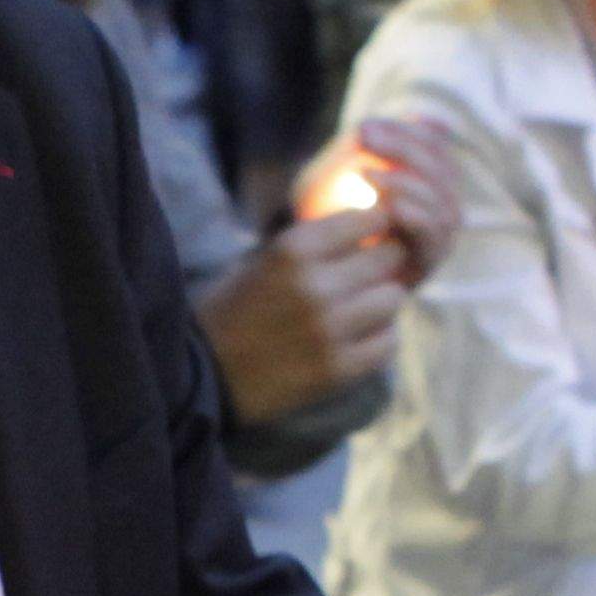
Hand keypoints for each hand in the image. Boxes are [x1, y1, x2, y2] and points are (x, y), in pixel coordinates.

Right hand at [198, 213, 406, 422]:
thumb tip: (369, 225)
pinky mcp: (337, 369)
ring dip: (381, 301)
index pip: (367, 219)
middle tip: (369, 273)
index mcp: (293, 249)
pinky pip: (387, 343)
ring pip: (392, 299)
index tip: (370, 234)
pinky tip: (359, 338)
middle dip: (382, 262)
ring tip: (362, 308)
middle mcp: (315, 285)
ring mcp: (330, 330)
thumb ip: (314, 243)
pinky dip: (379, 338)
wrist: (203, 377)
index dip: (374, 225)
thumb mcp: (264, 259)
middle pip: (388, 256)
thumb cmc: (232, 310)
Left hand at [337, 112, 465, 283]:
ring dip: (408, 184)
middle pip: (444, 172)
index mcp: (426, 179)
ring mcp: (436, 238)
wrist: (304, 266)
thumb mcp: (342, 170)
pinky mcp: (426, 266)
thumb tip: (428, 119)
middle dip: (405, 151)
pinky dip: (417, 217)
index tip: (363, 128)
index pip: (435, 148)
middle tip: (364, 142)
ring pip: (445, 204)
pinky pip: (435, 238)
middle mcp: (439, 208)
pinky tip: (390, 206)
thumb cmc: (323, 212)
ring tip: (367, 176)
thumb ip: (376, 142)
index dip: (404, 133)